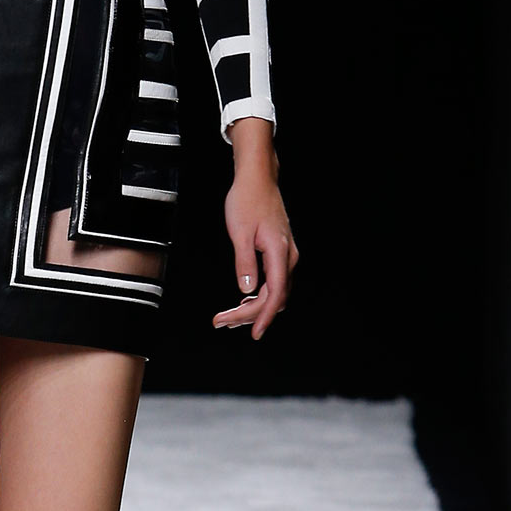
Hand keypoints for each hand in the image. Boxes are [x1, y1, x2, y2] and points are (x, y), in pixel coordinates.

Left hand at [213, 121, 297, 340]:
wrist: (258, 178)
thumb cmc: (247, 200)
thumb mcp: (240, 232)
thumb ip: (244, 262)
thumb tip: (246, 291)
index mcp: (279, 253)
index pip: (275, 294)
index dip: (264, 316)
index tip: (254, 332)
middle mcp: (287, 256)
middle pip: (274, 297)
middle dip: (249, 314)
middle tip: (222, 322)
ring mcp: (286, 255)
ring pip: (274, 291)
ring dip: (253, 307)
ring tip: (228, 316)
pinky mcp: (280, 252)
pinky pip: (273, 281)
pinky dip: (259, 295)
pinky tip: (243, 300)